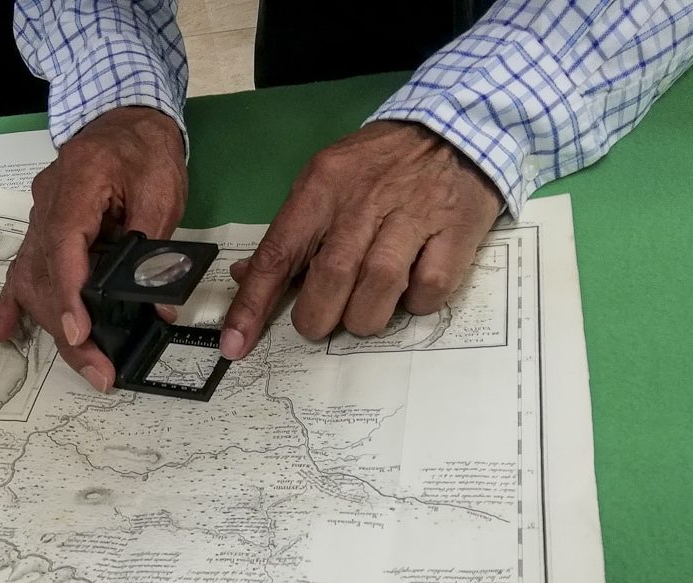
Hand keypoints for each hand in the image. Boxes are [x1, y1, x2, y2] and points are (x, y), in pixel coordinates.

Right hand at [0, 107, 186, 391]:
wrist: (126, 117)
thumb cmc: (145, 149)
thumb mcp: (162, 192)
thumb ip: (157, 249)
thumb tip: (159, 306)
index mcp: (78, 183)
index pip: (64, 246)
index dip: (70, 294)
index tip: (79, 332)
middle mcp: (47, 203)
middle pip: (47, 274)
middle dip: (69, 328)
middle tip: (99, 370)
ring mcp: (39, 216)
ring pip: (34, 278)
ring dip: (53, 325)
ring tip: (83, 363)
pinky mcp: (42, 228)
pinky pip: (22, 267)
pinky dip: (11, 302)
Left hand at [219, 121, 502, 359]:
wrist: (455, 126)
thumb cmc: (379, 165)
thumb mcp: (325, 182)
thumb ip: (289, 233)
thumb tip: (246, 277)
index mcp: (321, 187)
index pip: (278, 253)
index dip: (253, 305)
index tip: (236, 344)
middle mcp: (364, 199)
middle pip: (331, 276)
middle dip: (318, 316)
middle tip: (320, 322)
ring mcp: (414, 214)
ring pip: (380, 286)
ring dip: (365, 317)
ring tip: (364, 313)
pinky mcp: (456, 231)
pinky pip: (430, 287)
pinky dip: (415, 305)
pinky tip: (409, 294)